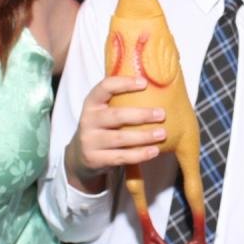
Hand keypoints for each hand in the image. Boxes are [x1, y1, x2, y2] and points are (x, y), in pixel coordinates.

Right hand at [63, 75, 165, 192]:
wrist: (80, 156)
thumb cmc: (102, 127)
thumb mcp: (104, 111)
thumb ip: (121, 101)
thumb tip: (158, 89)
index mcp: (91, 103)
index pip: (105, 87)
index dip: (124, 83)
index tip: (145, 83)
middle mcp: (88, 120)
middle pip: (116, 116)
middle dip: (141, 115)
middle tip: (162, 114)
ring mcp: (89, 141)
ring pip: (120, 138)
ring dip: (144, 136)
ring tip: (162, 134)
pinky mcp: (94, 159)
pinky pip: (121, 157)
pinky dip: (139, 154)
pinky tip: (154, 151)